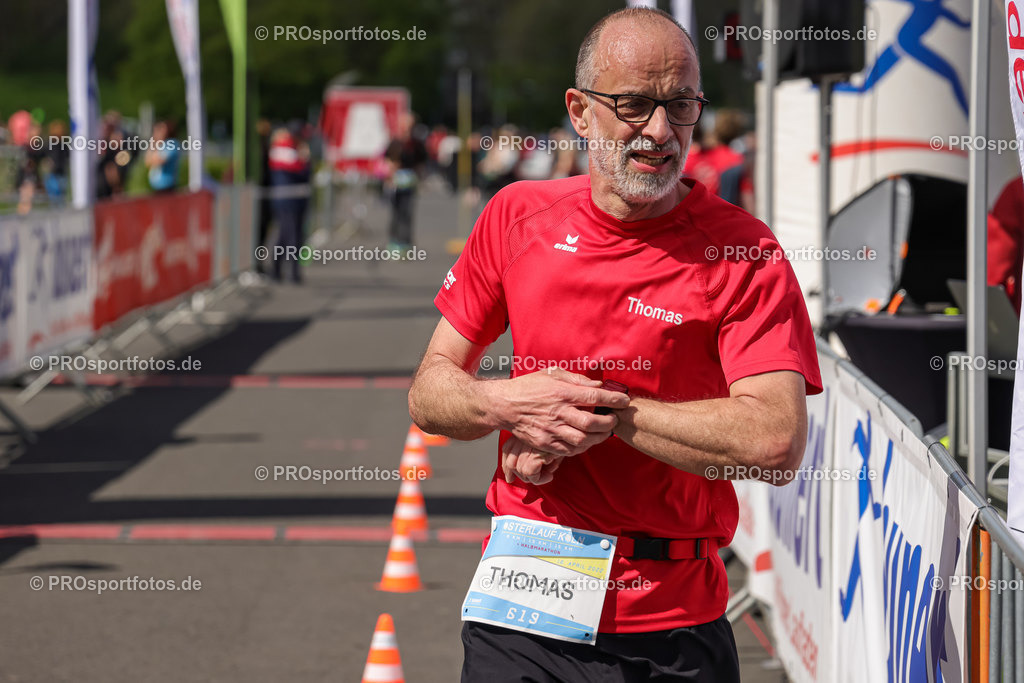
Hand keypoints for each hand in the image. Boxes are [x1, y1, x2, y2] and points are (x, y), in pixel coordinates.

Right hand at [491, 368, 629, 456]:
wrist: (504, 405)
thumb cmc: (529, 387)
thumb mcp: (552, 374)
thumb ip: (576, 379)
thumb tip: (598, 386)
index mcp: (561, 393)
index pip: (594, 397)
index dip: (613, 400)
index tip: (624, 401)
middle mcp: (558, 412)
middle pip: (591, 422)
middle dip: (609, 423)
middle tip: (614, 420)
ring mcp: (551, 430)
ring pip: (582, 440)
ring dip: (598, 438)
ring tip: (603, 433)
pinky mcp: (544, 442)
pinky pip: (568, 450)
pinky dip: (581, 448)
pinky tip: (585, 440)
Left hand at [501, 435, 563, 485]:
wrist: (579, 425)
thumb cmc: (568, 433)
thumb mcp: (549, 440)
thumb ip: (535, 453)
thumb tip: (518, 476)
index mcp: (524, 430)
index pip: (507, 449)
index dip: (507, 466)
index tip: (510, 478)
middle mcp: (523, 437)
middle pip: (511, 462)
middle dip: (521, 475)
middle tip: (539, 475)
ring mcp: (528, 445)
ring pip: (520, 470)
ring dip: (533, 477)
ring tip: (548, 473)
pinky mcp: (536, 452)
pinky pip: (530, 473)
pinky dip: (540, 479)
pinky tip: (550, 475)